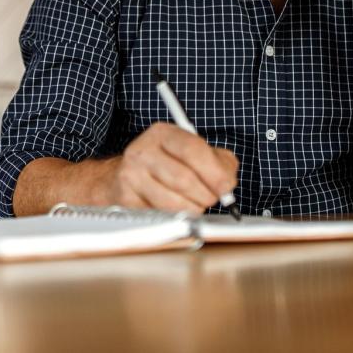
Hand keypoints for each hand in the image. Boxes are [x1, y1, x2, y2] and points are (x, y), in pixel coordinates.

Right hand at [105, 122, 238, 213]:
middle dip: (205, 195)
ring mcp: (131, 175)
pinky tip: (176, 211)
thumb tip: (227, 185)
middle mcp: (143, 150)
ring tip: (194, 205)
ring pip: (172, 203)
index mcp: (163, 133)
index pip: (192, 150)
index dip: (214, 172)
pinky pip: (159, 216)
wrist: (129, 176)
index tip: (226, 188)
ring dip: (192, 209)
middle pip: (184, 179)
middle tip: (211, 199)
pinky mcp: (126, 198)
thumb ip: (220, 163)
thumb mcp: (196, 154)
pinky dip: (175, 219)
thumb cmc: (169, 165)